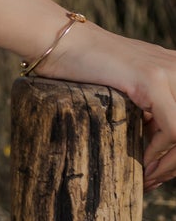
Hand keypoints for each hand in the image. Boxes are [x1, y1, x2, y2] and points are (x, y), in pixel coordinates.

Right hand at [37, 21, 175, 191]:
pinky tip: (141, 159)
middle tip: (153, 180)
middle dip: (175, 162)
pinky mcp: (152, 80)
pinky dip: (159, 151)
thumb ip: (147, 107)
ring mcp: (168, 71)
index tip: (157, 173)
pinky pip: (174, 129)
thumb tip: (157, 151)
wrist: (58, 41)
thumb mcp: (126, 88)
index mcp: (175, 68)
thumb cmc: (80, 66)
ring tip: (148, 176)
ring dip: (170, 163)